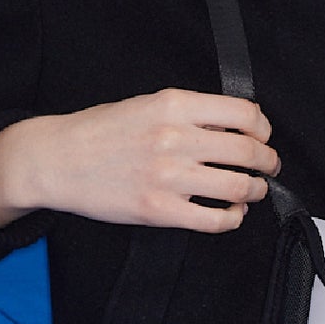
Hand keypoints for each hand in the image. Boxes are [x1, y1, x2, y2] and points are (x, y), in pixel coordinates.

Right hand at [0, 89, 279, 232]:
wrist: (56, 160)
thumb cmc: (99, 131)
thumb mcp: (147, 104)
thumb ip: (191, 113)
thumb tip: (236, 129)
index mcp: (174, 105)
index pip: (245, 114)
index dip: (263, 129)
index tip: (262, 137)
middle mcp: (175, 138)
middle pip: (249, 152)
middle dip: (267, 162)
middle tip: (268, 167)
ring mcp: (168, 177)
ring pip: (239, 187)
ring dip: (255, 190)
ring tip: (252, 191)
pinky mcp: (160, 210)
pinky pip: (215, 219)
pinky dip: (233, 217)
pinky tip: (231, 212)